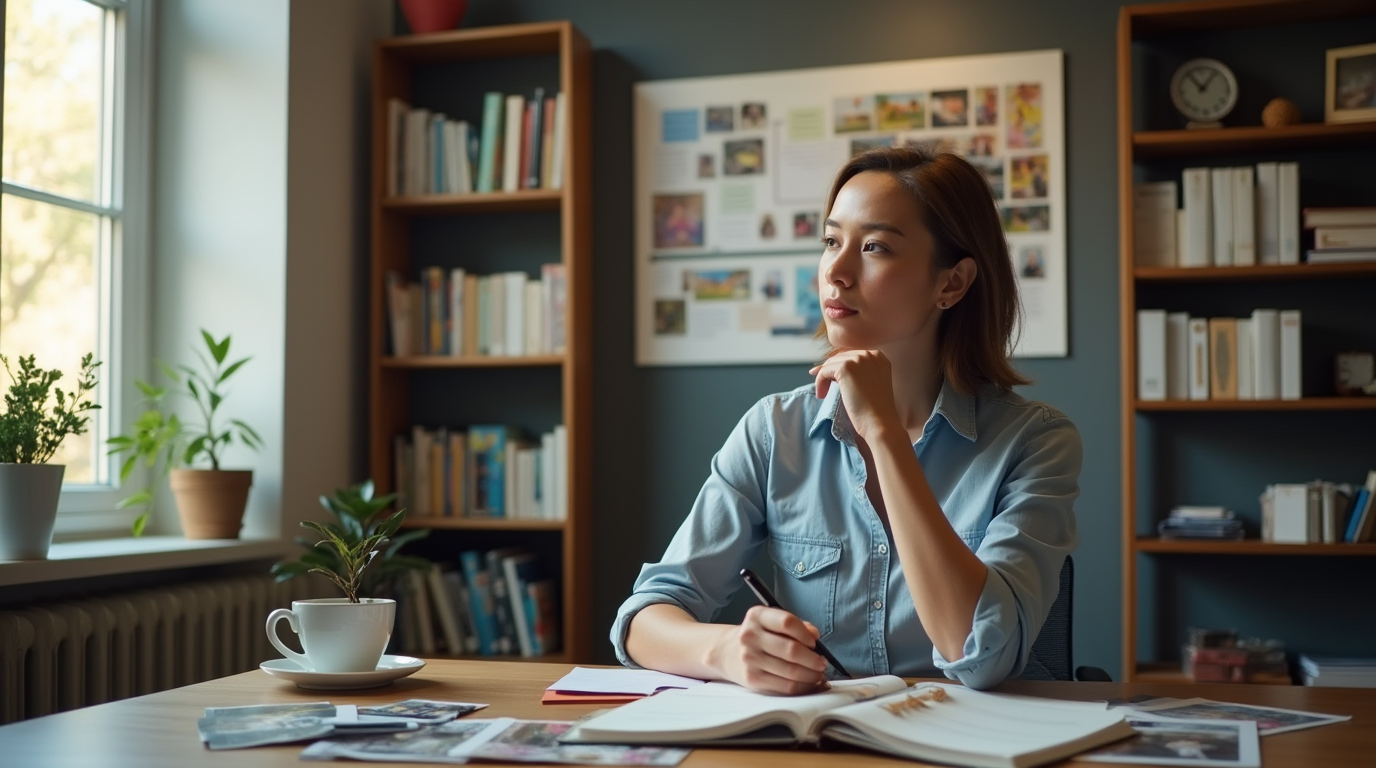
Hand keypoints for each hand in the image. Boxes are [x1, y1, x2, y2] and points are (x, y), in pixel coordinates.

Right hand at [711, 605, 828, 694]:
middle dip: (813, 659)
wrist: (727, 652)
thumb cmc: (758, 636)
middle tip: (822, 663)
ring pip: (791, 672)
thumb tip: (815, 635)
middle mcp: (750, 636)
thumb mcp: (771, 622)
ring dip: (811, 675)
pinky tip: (809, 683)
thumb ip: (796, 625)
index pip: (787, 622)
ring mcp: (750, 659)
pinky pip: (785, 686)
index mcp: (757, 616)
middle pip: (791, 650)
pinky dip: (803, 687)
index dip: (805, 634)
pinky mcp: (753, 679)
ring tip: (818, 674)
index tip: (815, 642)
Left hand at [808, 349, 900, 442]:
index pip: (850, 356)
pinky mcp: (846, 368)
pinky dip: (819, 382)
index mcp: (878, 357)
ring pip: (830, 364)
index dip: (838, 368)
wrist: (879, 422)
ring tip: (823, 394)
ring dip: (823, 378)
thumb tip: (827, 366)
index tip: (828, 379)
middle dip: (829, 372)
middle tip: (823, 387)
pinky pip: (824, 371)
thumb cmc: (874, 409)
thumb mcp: (869, 383)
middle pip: (840, 358)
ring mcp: (858, 359)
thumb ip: (856, 372)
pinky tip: (822, 395)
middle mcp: (869, 354)